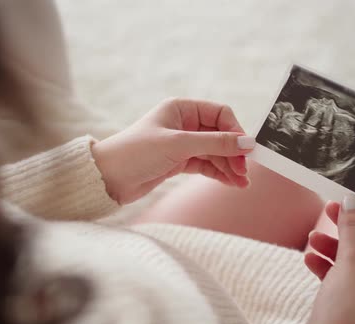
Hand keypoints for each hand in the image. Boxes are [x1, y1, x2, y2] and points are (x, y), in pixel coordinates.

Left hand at [92, 98, 254, 203]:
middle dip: (233, 153)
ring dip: (229, 166)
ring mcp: (182, 144)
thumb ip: (214, 143)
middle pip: (220, 135)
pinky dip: (219, 173)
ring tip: (241, 183)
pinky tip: (231, 182)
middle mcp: (184, 123)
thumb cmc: (136, 152)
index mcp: (182, 108)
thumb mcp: (178, 145)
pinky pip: (206, 165)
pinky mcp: (178, 162)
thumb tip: (247, 142)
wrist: (108, 178)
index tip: (246, 150)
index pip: (220, 114)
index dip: (235, 131)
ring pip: (214, 152)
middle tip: (244, 172)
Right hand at [303, 196, 354, 323]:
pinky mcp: (351, 305)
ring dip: (332, 246)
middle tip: (330, 209)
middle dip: (349, 229)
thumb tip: (351, 200)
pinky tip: (310, 258)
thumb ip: (352, 229)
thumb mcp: (352, 264)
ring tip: (312, 237)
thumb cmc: (350, 315)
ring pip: (354, 261)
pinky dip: (325, 265)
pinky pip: (341, 277)